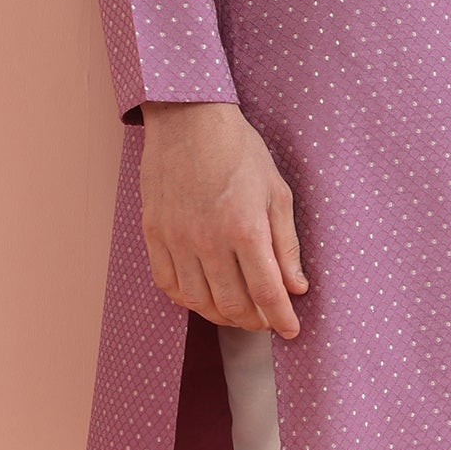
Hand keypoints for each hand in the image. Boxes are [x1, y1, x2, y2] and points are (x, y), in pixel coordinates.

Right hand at [139, 102, 307, 334]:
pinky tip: (202, 296)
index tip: (291, 330)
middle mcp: (208, 240)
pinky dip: (187, 300)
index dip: (281, 318)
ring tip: (237, 312)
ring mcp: (176, 239)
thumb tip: (296, 286)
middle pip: (233, 304)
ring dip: (222, 315)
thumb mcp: (276, 191)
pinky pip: (168, 284)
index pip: (267, 292)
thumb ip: (286, 243)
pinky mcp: (154, 234)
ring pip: (199, 301)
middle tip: (266, 319)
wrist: (188, 119)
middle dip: (255, 321)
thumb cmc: (238, 150)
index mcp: (245, 227)